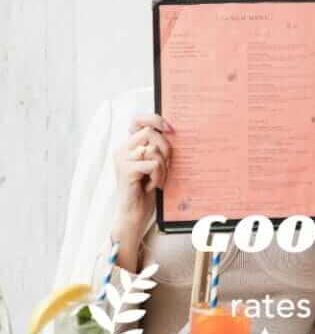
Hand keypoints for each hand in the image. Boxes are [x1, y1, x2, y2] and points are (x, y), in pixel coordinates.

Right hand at [113, 114, 172, 235]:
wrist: (134, 214)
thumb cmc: (146, 190)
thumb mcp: (153, 165)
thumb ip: (157, 149)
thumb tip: (173, 133)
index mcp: (129, 146)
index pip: (137, 120)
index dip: (154, 119)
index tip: (170, 129)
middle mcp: (122, 149)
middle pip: (150, 132)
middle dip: (165, 148)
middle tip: (167, 165)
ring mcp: (122, 159)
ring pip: (153, 149)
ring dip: (163, 167)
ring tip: (158, 179)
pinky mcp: (126, 170)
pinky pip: (153, 165)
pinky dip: (158, 176)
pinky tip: (151, 186)